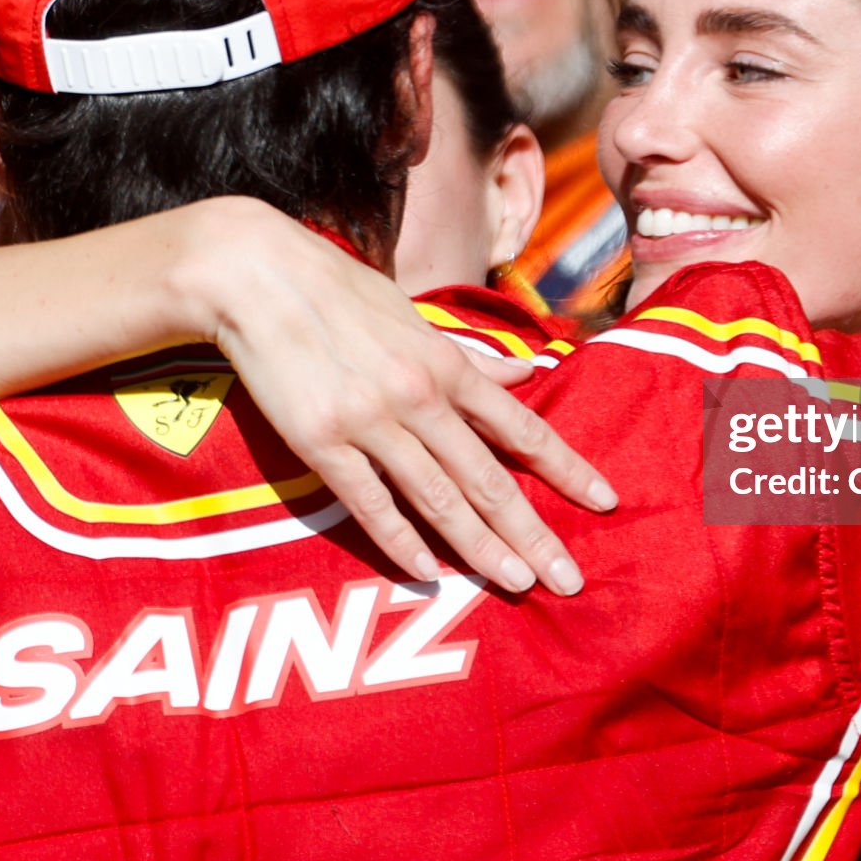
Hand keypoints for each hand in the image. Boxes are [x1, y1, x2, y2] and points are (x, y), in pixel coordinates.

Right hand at [190, 200, 616, 595]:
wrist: (255, 278)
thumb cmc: (338, 290)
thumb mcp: (415, 316)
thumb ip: (471, 356)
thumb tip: (530, 371)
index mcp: (446, 365)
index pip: (521, 427)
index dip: (566, 468)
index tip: (604, 501)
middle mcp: (419, 398)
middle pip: (488, 478)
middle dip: (533, 531)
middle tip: (569, 578)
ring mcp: (370, 423)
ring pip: (438, 498)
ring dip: (480, 546)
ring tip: (518, 582)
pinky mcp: (321, 442)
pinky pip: (369, 502)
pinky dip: (399, 540)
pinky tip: (428, 571)